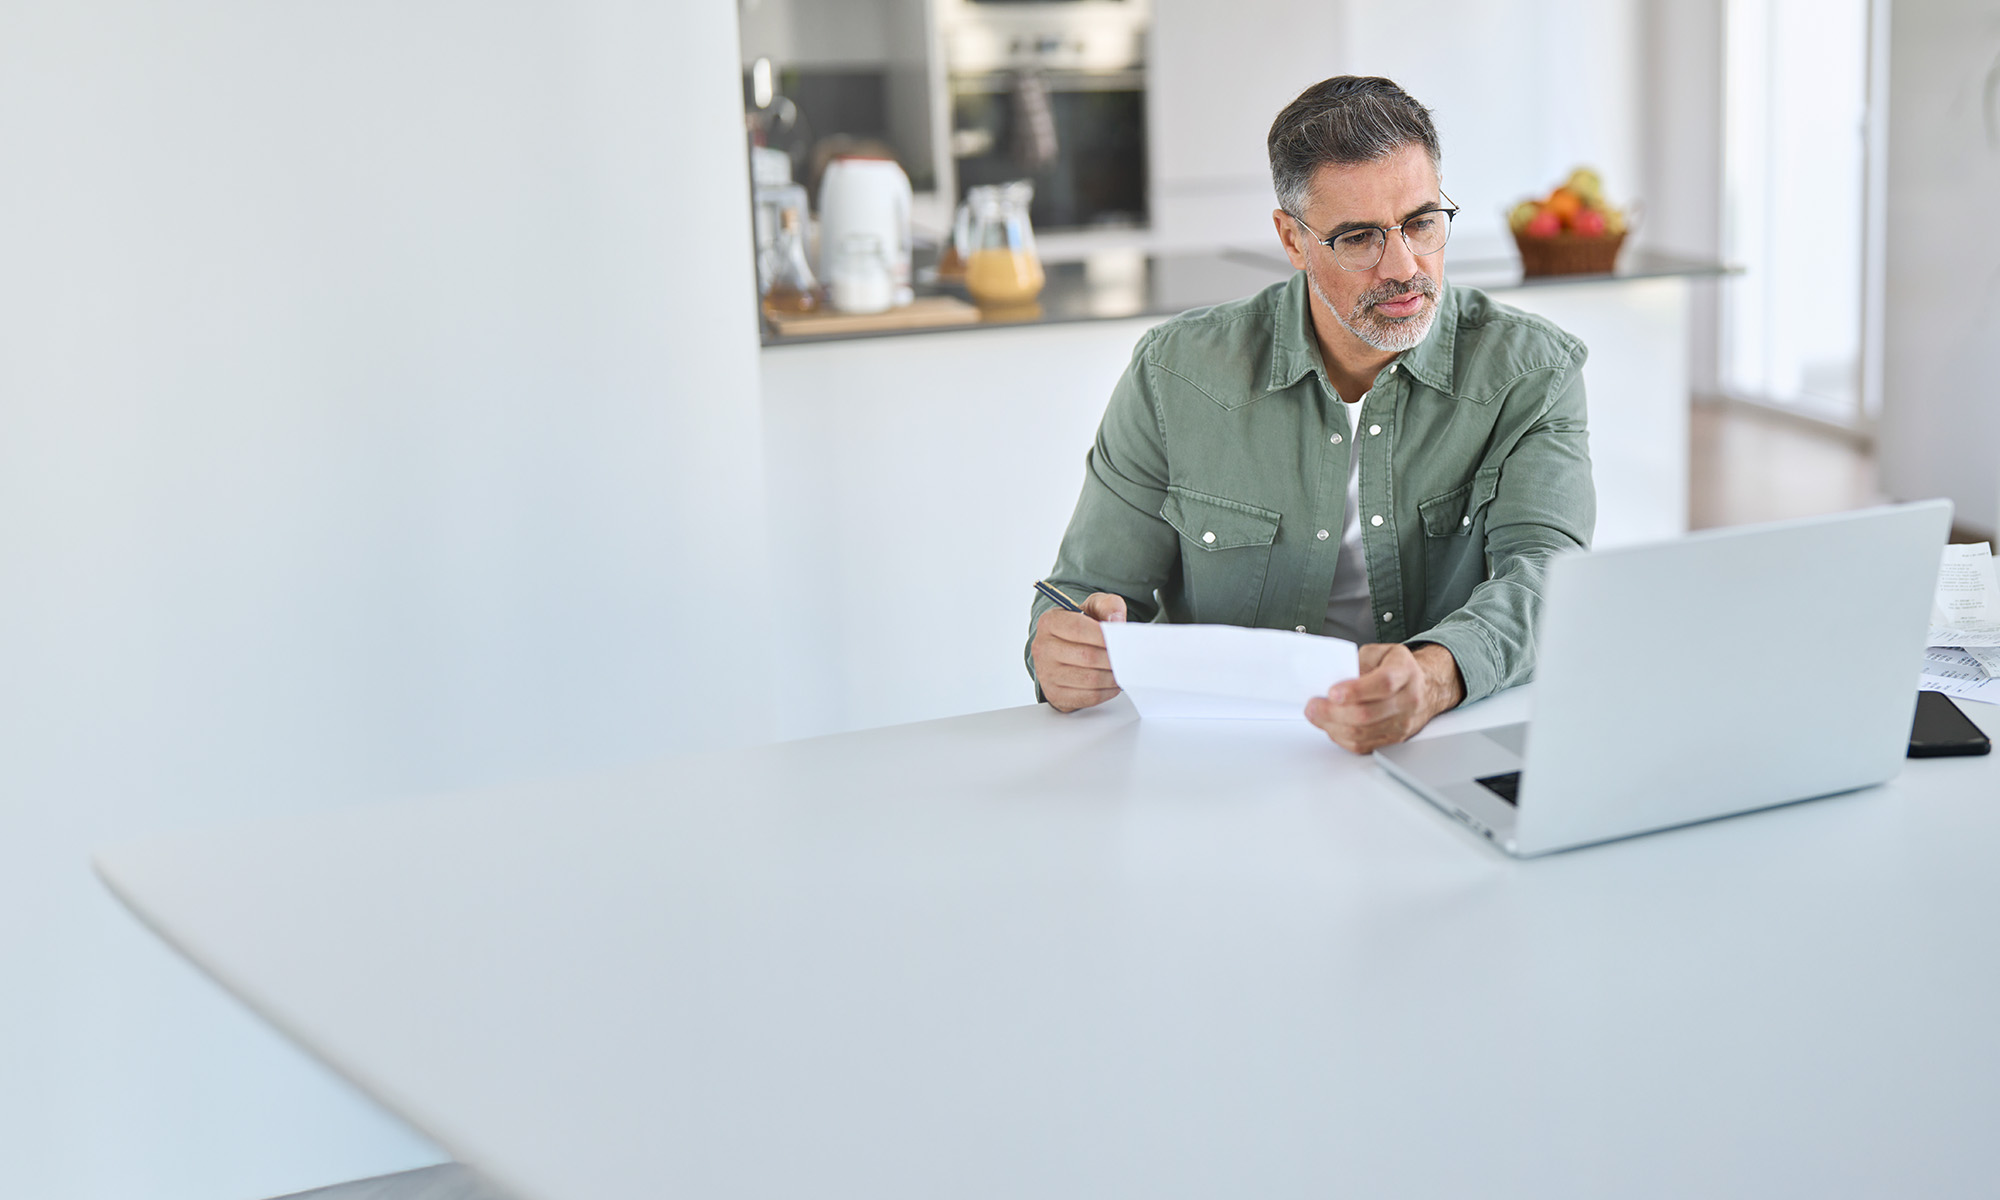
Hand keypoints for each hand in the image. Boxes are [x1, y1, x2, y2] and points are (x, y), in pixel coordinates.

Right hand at [1031, 592, 1127, 711]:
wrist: (1065, 649)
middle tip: (1128, 657)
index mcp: (1050, 622)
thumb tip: (1116, 621)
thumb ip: (1108, 606)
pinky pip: (1088, 696)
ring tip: (1122, 669)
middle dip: (1113, 658)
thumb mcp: (1094, 607)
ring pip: (1089, 679)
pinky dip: (1107, 691)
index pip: (1078, 629)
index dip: (1103, 636)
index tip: (1120, 639)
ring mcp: (1046, 673)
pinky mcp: (1056, 694)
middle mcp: (1043, 647)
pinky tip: (1113, 682)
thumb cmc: (1081, 628)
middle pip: (1086, 656)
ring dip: (1112, 676)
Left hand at [1305, 642, 1464, 753]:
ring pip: (1362, 734)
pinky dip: (1341, 738)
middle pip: (1367, 714)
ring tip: (1316, 715)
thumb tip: (1335, 679)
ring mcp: (1402, 723)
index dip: (1356, 690)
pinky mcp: (1394, 739)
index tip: (1332, 692)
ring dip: (1332, 727)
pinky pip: (1363, 745)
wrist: (1423, 687)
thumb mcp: (1379, 652)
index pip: (1383, 684)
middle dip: (1333, 712)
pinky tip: (1331, 726)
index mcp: (1404, 673)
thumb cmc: (1396, 668)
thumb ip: (1358, 661)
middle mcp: (1407, 700)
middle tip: (1313, 706)